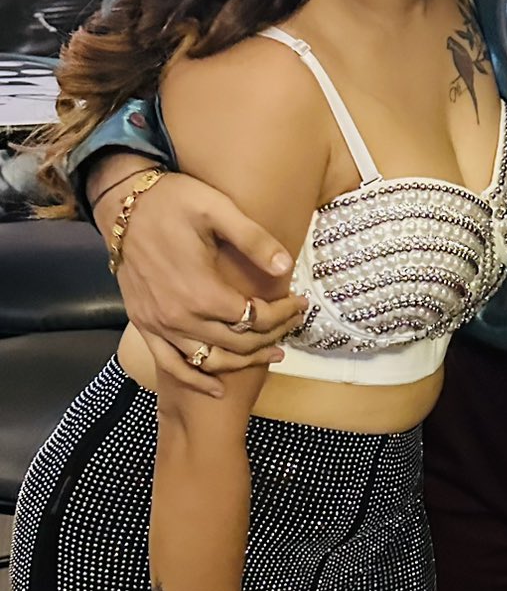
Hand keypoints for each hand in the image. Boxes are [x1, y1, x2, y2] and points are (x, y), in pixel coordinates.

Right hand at [94, 171, 305, 394]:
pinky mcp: (144, 325)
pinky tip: (216, 388)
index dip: (283, 314)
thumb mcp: (217, 209)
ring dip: (243, 362)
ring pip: (210, 360)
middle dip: (272, 336)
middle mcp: (180, 317)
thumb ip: (254, 240)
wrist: (122, 205)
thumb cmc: (172, 202)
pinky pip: (171, 364)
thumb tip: (286, 267)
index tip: (300, 303)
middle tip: (292, 324)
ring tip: (271, 353)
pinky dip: (195, 380)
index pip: (255, 317)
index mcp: (202, 291)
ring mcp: (159, 325)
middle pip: (238, 342)